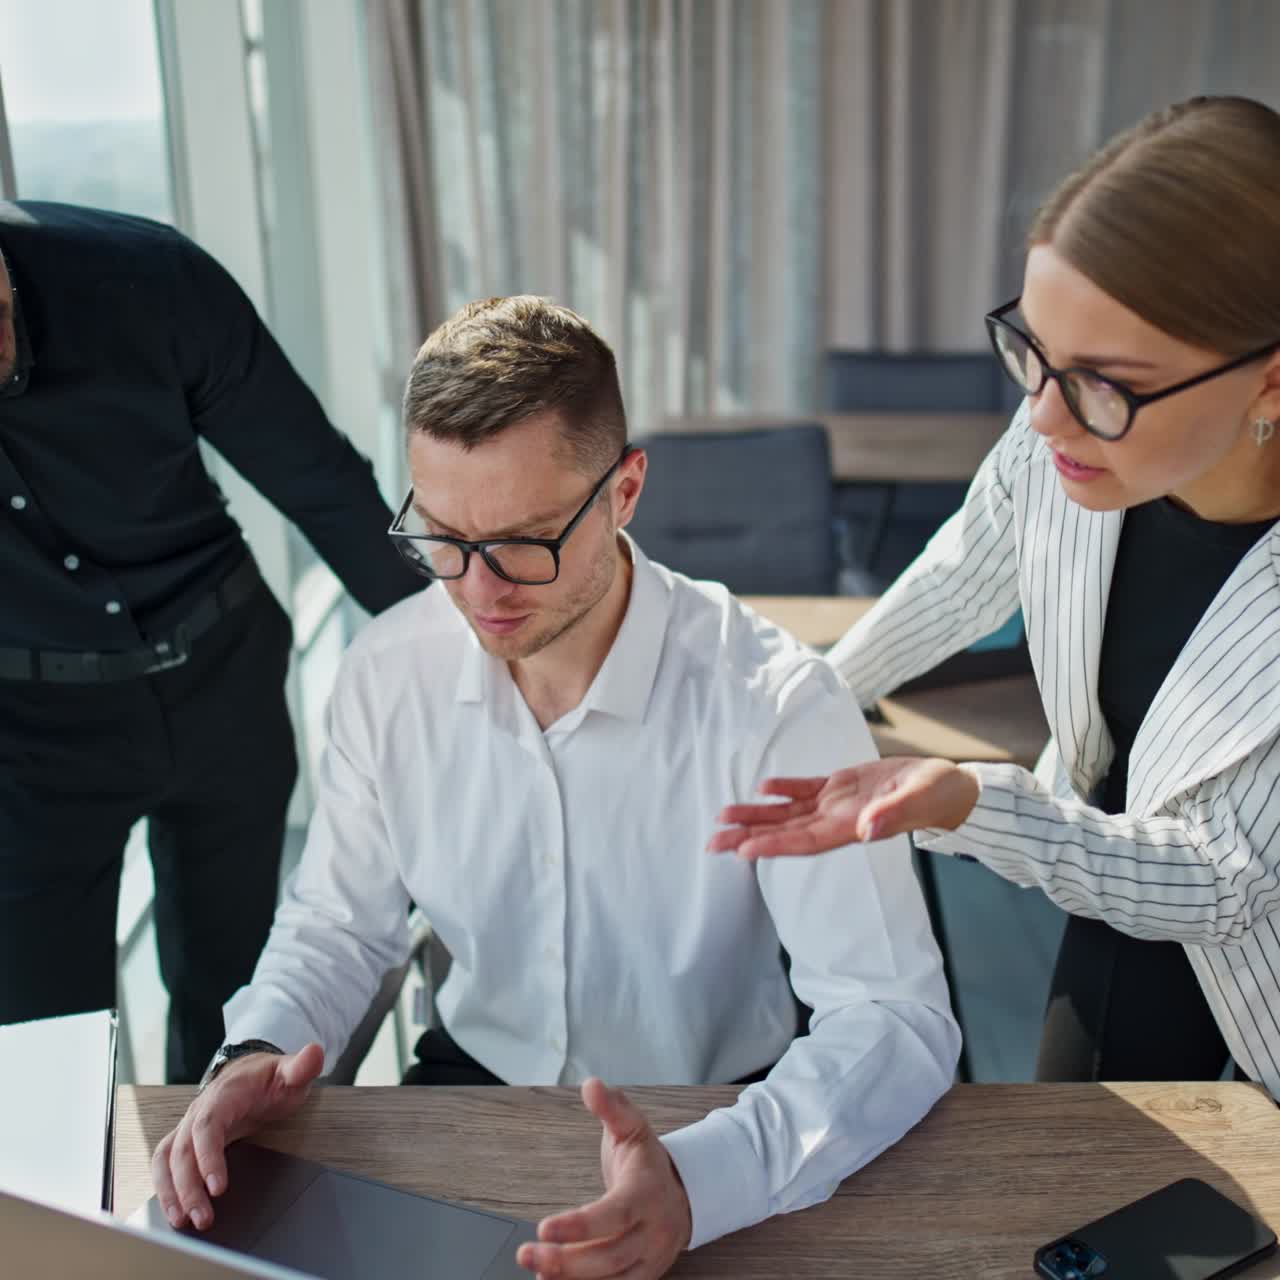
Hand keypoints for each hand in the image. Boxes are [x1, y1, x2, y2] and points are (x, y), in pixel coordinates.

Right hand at [151, 1042, 324, 1230]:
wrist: (252, 1073)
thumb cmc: (271, 1078)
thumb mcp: (290, 1072)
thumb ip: (301, 1067)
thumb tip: (315, 1053)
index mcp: (223, 1095)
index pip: (207, 1126)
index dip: (207, 1156)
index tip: (218, 1187)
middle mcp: (199, 1111)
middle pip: (182, 1150)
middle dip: (188, 1187)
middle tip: (203, 1217)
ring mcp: (189, 1126)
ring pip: (166, 1159)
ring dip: (170, 1191)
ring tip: (182, 1222)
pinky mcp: (186, 1141)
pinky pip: (165, 1164)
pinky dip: (165, 1188)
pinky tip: (175, 1212)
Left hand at [517, 1079, 691, 1278]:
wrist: (685, 1196)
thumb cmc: (649, 1164)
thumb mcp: (633, 1127)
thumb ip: (612, 1108)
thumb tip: (591, 1085)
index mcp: (647, 1193)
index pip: (614, 1214)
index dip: (579, 1226)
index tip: (543, 1228)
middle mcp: (651, 1232)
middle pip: (609, 1255)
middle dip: (566, 1261)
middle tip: (529, 1254)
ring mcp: (649, 1260)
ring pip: (612, 1279)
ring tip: (537, 1270)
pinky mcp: (643, 1278)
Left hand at [706, 756, 979, 858]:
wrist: (950, 787)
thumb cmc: (937, 795)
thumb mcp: (918, 800)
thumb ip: (893, 815)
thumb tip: (867, 829)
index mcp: (851, 828)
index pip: (804, 841)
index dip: (773, 846)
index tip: (742, 851)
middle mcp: (838, 821)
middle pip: (785, 832)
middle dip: (749, 836)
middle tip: (712, 842)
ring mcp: (838, 805)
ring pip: (788, 813)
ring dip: (757, 815)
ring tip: (724, 815)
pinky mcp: (843, 787)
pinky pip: (807, 790)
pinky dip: (784, 789)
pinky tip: (763, 786)